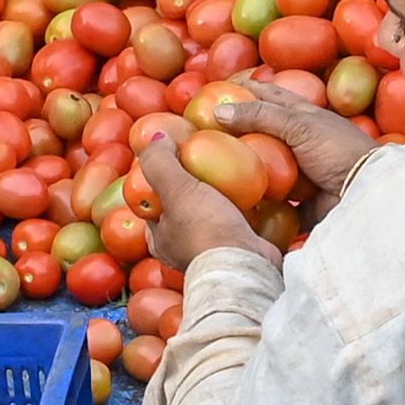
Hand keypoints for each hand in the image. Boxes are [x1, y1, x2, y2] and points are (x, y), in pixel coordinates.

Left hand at [143, 142, 269, 271]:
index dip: (160, 171)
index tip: (176, 149)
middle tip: (205, 153)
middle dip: (193, 179)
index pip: (152, 196)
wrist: (246, 266)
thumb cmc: (206, 230)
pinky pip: (236, 218)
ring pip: (210, 210)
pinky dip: (242, 203)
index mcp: (158, 236)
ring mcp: (210, 248)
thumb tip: (153, 137)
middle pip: (182, 202)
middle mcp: (180, 245)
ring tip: (231, 164)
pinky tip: (252, 185)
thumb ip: (160, 163)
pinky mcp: (237, 247)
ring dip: (220, 191)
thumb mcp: (176, 190)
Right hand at [212, 87, 376, 199]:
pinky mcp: (297, 201)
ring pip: (261, 168)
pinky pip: (270, 201)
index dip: (244, 89)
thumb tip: (218, 110)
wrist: (365, 191)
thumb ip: (261, 116)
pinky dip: (253, 201)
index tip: (214, 89)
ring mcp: (297, 172)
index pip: (267, 95)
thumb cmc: (339, 150)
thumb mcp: (300, 125)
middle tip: (201, 134)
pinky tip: (227, 202)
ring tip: (206, 172)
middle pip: (259, 133)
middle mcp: (297, 141)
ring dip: (240, 170)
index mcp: (301, 115)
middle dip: (234, 134)